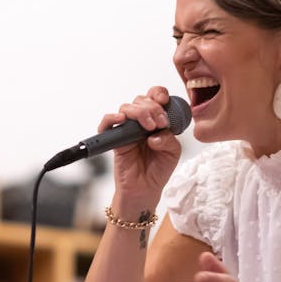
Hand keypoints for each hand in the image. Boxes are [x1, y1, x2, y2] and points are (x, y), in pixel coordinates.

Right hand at [105, 86, 183, 207]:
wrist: (146, 188)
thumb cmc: (159, 169)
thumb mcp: (173, 152)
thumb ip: (169, 139)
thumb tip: (154, 135)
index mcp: (156, 120)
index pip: (155, 97)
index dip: (158, 93)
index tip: (164, 100)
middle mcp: (141, 122)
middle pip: (141, 100)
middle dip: (153, 107)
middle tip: (160, 123)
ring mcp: (127, 129)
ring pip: (127, 108)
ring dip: (139, 112)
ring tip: (149, 127)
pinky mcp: (115, 139)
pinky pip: (107, 123)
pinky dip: (112, 118)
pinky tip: (121, 120)